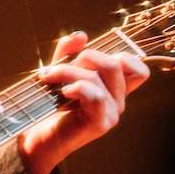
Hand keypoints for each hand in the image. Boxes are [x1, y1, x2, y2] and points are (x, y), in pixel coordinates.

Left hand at [19, 31, 149, 173]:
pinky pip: (96, 94)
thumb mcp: (58, 72)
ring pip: (99, 76)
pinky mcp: (100, 123)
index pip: (138, 68)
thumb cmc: (48, 106)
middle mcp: (118, 101)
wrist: (36, 138)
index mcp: (114, 89)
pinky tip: (62, 93)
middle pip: (116, 63)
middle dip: (85, 57)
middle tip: (59, 68)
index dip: (118, 54)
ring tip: (48, 78)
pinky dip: (76, 86)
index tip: (87, 58)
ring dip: (68, 71)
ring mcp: (111, 113)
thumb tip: (81, 35)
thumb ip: (68, 53)